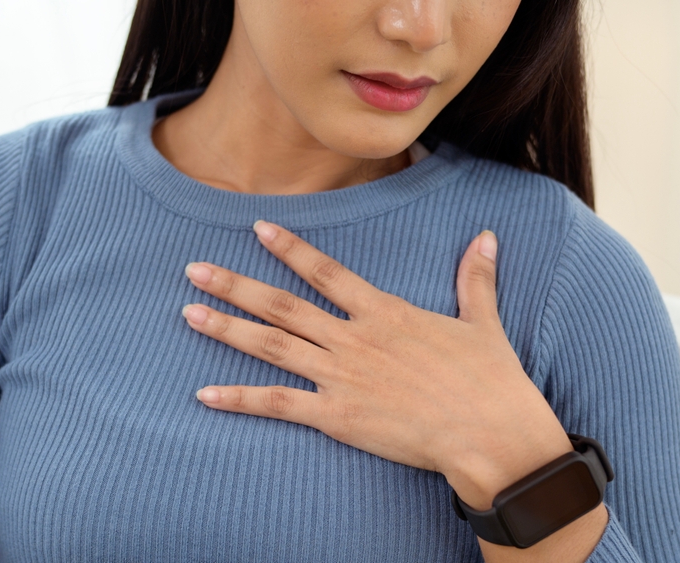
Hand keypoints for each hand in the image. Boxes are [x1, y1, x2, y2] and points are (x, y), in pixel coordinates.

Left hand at [181, 220, 572, 508]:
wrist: (489, 433)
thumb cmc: (490, 380)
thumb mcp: (483, 321)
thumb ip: (475, 278)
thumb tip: (488, 237)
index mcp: (385, 312)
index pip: (326, 272)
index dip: (290, 249)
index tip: (258, 228)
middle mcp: (353, 338)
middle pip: (282, 305)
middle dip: (236, 285)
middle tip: (194, 269)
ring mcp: (341, 376)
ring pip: (271, 346)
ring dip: (227, 329)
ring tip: (190, 313)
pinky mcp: (337, 416)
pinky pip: (278, 404)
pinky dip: (240, 399)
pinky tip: (206, 394)